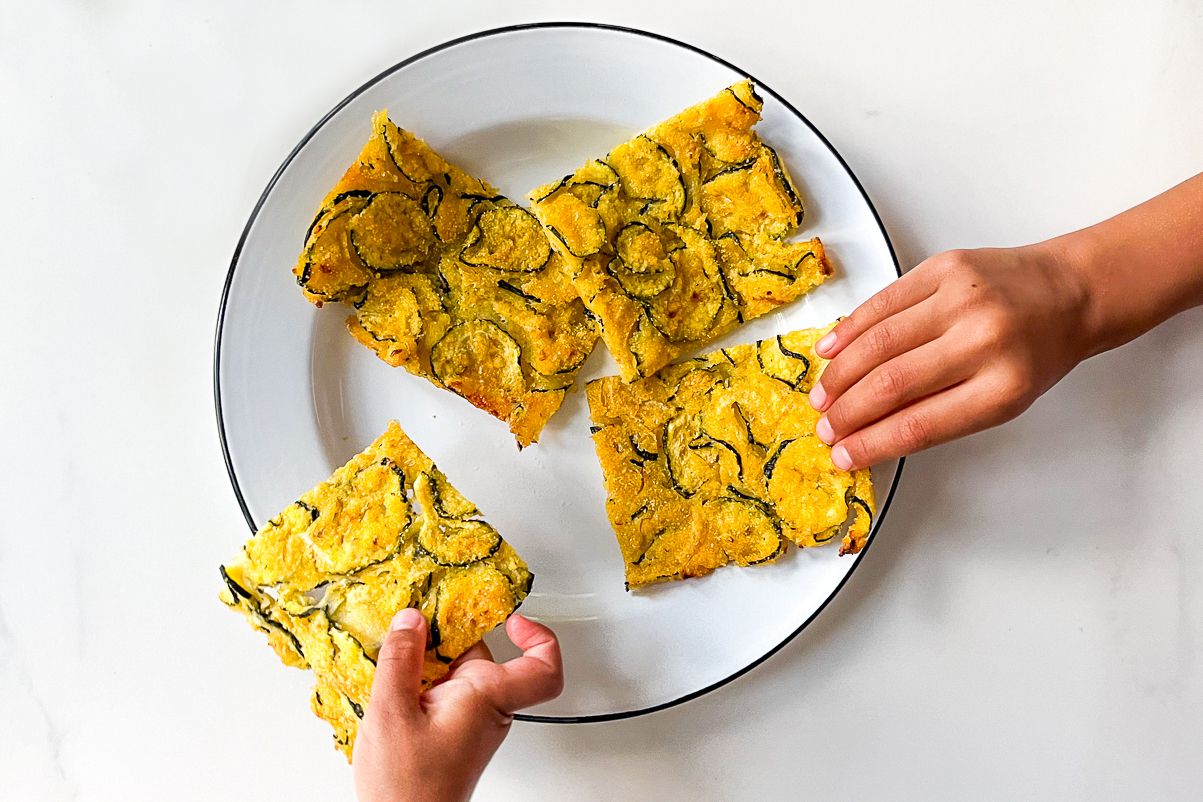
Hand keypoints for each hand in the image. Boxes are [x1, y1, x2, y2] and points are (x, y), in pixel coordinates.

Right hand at [354, 609, 563, 801]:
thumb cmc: (407, 789)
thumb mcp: (390, 712)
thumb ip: (400, 660)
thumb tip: (411, 620)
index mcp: (488, 699)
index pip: (544, 667)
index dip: (538, 637)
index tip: (513, 620)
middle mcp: (486, 708)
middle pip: (481, 656)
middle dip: (447, 639)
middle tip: (414, 629)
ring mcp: (469, 720)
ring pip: (457, 672)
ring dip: (426, 662)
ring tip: (393, 661)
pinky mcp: (450, 729)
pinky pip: (442, 690)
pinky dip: (419, 680)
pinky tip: (391, 684)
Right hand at [808, 243, 1091, 468]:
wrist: (1072, 290)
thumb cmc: (1038, 351)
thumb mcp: (1003, 398)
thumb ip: (941, 413)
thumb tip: (871, 432)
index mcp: (1003, 388)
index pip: (918, 425)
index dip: (871, 444)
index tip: (843, 455)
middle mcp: (982, 341)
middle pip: (891, 384)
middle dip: (847, 412)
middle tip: (825, 428)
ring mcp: (961, 299)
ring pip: (878, 343)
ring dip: (840, 375)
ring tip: (822, 396)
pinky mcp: (945, 267)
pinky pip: (882, 303)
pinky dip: (850, 330)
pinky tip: (830, 351)